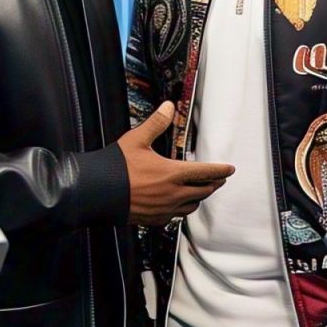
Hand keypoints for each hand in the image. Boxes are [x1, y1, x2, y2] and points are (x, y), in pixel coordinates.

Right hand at [119, 102, 234, 225]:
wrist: (97, 193)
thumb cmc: (116, 166)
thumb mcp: (137, 139)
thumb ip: (156, 123)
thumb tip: (168, 106)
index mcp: (172, 174)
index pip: (206, 173)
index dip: (220, 170)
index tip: (229, 169)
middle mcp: (173, 194)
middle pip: (203, 191)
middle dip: (213, 184)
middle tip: (218, 179)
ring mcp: (165, 209)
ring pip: (192, 206)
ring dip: (198, 197)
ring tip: (199, 191)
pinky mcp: (155, 220)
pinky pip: (176, 216)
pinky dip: (181, 208)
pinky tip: (177, 203)